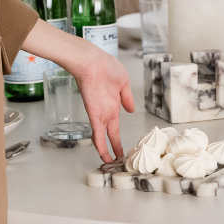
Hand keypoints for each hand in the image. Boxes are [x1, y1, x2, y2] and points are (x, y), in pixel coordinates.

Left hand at [70, 44, 135, 162]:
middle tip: (116, 160)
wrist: (92, 62)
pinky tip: (103, 154)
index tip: (122, 147)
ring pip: (102, 137)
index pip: (115, 126)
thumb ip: (127, 98)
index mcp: (113, 105)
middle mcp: (106, 112)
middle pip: (109, 134)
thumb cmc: (107, 67)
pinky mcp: (94, 114)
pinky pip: (97, 133)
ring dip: (105, 150)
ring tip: (109, 162)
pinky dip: (100, 144)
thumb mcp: (123, 83)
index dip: (118, 138)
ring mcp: (99, 114)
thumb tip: (131, 110)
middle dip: (113, 147)